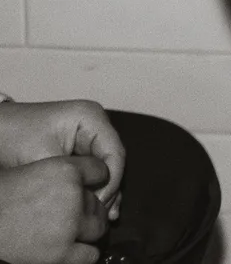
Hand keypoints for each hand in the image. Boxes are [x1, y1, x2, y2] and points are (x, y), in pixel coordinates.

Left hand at [0, 104, 118, 210]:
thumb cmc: (13, 137)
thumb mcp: (43, 156)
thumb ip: (72, 175)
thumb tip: (96, 199)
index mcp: (90, 118)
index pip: (114, 153)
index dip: (112, 180)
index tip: (100, 203)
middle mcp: (95, 125)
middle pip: (113, 161)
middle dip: (109, 188)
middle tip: (103, 215)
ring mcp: (88, 137)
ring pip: (106, 167)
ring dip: (105, 191)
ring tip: (104, 215)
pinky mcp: (80, 149)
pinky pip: (94, 169)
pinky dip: (94, 187)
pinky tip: (98, 206)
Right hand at [0, 156, 110, 263]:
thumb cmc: (4, 195)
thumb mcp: (37, 170)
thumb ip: (67, 173)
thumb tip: (93, 180)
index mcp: (66, 170)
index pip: (101, 171)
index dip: (94, 181)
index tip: (88, 188)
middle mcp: (72, 195)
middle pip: (100, 203)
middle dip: (89, 209)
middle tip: (72, 215)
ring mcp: (68, 226)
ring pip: (99, 227)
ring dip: (89, 230)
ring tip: (71, 231)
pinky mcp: (60, 252)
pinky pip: (90, 254)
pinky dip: (84, 252)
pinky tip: (71, 248)